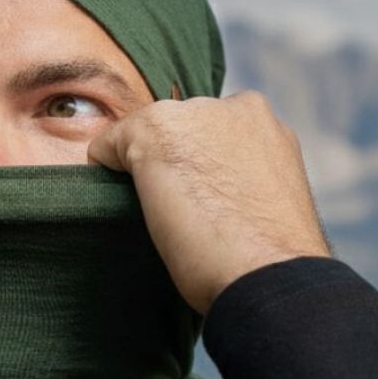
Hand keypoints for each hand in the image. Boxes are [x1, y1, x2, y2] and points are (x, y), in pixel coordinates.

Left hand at [86, 90, 332, 315]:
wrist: (264, 273)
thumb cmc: (269, 257)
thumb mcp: (266, 199)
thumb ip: (241, 177)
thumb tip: (211, 188)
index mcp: (263, 122)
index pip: (210, 133)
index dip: (199, 172)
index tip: (205, 208)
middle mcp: (231, 105)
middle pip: (180, 130)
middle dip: (176, 165)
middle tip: (185, 216)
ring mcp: (193, 114)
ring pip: (148, 137)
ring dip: (148, 171)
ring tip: (166, 218)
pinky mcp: (154, 130)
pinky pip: (109, 146)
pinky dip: (108, 174)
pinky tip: (131, 208)